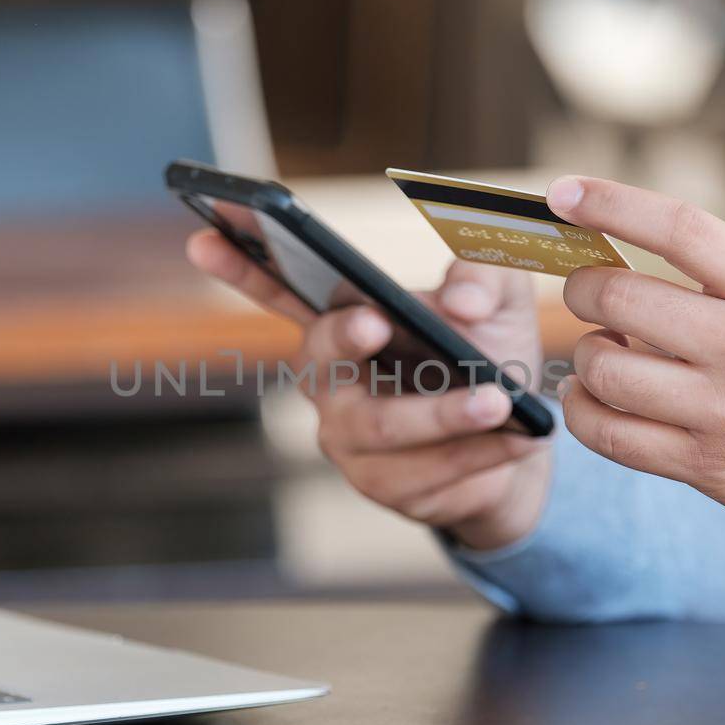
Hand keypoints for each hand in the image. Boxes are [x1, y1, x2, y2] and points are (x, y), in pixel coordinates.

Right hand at [186, 230, 551, 549]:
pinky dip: (476, 454)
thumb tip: (460, 300)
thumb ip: (486, 275)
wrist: (521, 440)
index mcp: (343, 322)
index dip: (238, 264)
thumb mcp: (501, 299)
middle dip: (344, 338)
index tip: (203, 236)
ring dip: (443, 414)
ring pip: (381, 428)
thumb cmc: (494, 353)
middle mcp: (330, 381)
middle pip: (320, 360)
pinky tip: (518, 440)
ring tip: (499, 401)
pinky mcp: (383, 488)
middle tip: (379, 321)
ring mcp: (349, 440)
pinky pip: (421, 474)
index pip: (277, 289)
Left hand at [545, 174, 724, 573]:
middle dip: (583, 289)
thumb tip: (633, 254)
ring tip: (604, 353)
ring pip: (603, 370)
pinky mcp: (709, 468)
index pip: (680, 228)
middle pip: (620, 299)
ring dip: (584, 355)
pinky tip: (593, 400)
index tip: (564, 193)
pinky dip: (583, 412)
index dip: (611, 203)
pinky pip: (610, 436)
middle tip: (587, 291)